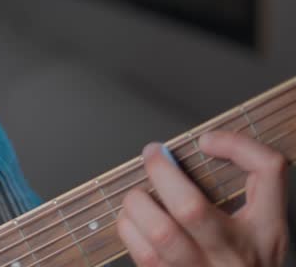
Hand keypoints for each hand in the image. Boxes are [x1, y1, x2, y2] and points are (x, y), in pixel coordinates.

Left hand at [116, 131, 288, 266]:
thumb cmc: (248, 256)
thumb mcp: (265, 221)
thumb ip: (250, 179)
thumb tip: (209, 143)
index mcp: (263, 231)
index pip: (265, 174)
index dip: (236, 147)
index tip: (206, 141)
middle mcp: (232, 254)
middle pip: (191, 208)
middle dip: (162, 173)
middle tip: (153, 155)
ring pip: (158, 234)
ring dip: (138, 203)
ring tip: (141, 194)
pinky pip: (140, 254)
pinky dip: (129, 228)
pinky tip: (137, 220)